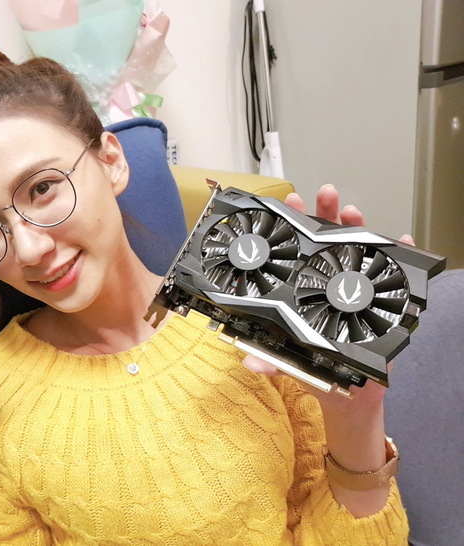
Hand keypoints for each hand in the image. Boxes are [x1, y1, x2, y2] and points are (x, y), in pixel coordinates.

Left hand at [242, 185, 401, 515]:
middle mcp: (328, 284)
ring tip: (354, 213)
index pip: (295, 253)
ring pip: (357, 252)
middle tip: (323, 194)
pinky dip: (400, 256)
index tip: (285, 203)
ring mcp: (355, 291)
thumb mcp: (289, 364)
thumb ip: (271, 360)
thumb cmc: (317, 371)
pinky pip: (391, 276)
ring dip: (358, 229)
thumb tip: (249, 363)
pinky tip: (402, 239)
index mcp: (302, 291)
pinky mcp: (380, 304)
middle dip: (325, 214)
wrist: (351, 395)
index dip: (291, 227)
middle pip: (326, 243)